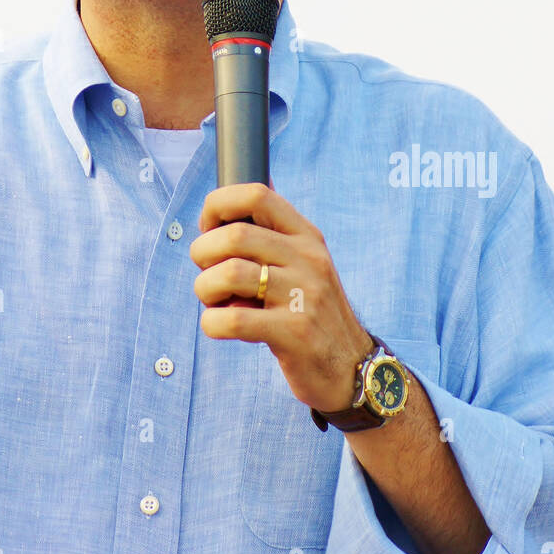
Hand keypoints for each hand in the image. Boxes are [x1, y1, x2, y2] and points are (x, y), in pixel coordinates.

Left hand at [190, 181, 371, 413]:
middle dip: (203, 252)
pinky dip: (212, 323)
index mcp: (306, 236)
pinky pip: (232, 320)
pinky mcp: (295, 333)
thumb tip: (250, 185)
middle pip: (234, 235)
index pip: (257, 194)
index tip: (208, 228)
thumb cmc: (311, 312)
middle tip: (207, 274)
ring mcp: (304, 295)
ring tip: (215, 302)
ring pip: (228, 274)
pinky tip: (220, 327)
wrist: (351, 369)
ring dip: (205, 289)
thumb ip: (274, 234)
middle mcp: (308, 259)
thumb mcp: (304, 264)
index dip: (219, 205)